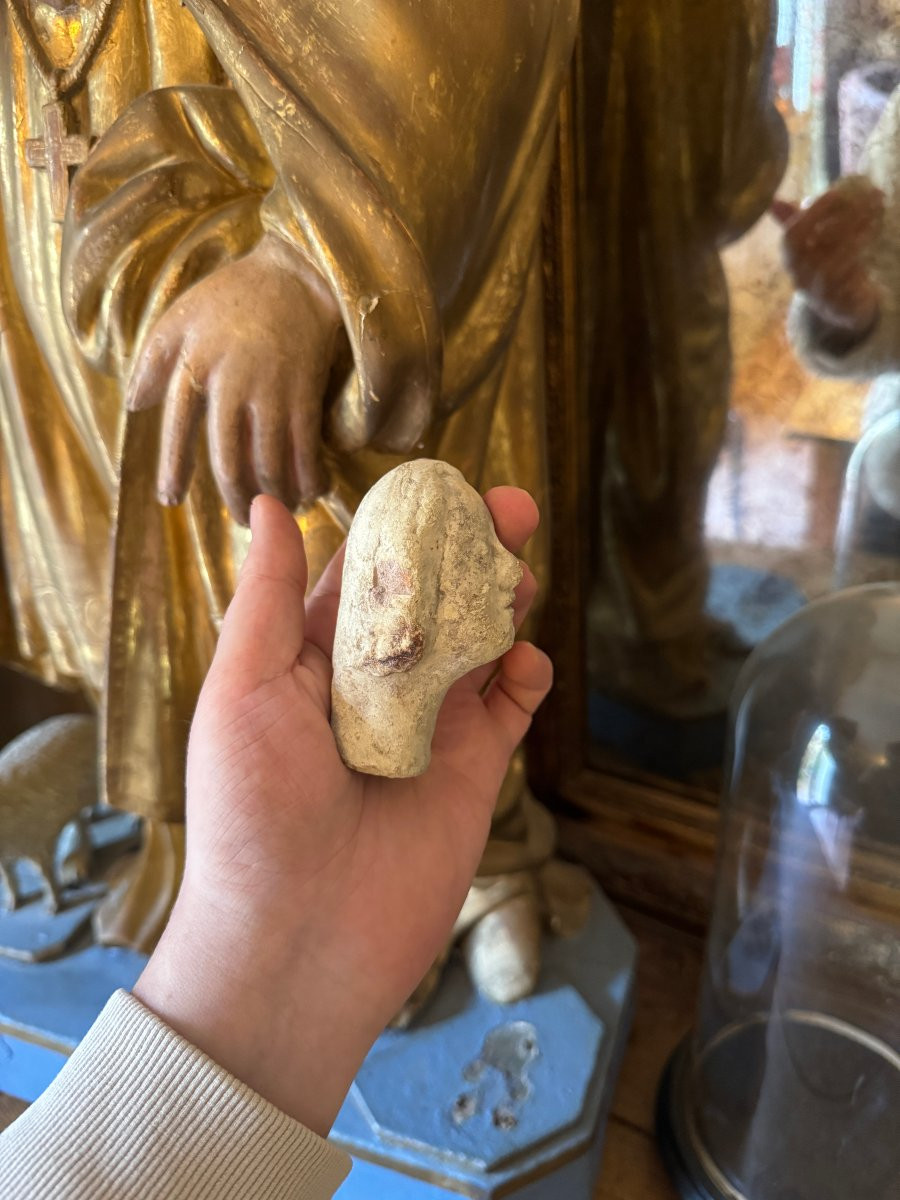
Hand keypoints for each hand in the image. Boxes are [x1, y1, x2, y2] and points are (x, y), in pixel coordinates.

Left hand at [127, 235, 342, 523]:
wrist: (295, 274)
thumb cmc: (231, 296)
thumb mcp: (179, 317)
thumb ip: (152, 360)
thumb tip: (135, 404)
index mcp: (194, 365)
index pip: (178, 429)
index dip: (175, 468)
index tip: (171, 500)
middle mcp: (231, 384)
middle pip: (228, 459)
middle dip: (233, 497)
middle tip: (238, 519)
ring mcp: (271, 391)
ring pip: (267, 461)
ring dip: (271, 494)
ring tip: (274, 511)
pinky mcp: (305, 393)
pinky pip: (305, 448)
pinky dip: (308, 476)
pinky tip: (310, 492)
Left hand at [133, 490, 551, 1136]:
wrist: (298, 940)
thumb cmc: (251, 813)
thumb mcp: (244, 691)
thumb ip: (269, 599)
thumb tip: (271, 505)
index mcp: (314, 658)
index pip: (367, 571)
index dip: (407, 526)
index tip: (446, 487)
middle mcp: (376, 684)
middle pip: (436, 598)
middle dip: (474, 551)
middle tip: (514, 509)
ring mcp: (430, 726)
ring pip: (480, 642)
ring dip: (505, 601)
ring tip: (523, 573)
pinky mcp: (475, 769)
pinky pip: (512, 707)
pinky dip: (527, 676)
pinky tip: (525, 661)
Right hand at [773, 182, 884, 336]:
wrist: (839, 310)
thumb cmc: (824, 268)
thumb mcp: (809, 246)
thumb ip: (795, 222)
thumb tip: (773, 203)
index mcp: (791, 261)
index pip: (792, 236)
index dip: (813, 213)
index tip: (836, 192)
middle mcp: (801, 279)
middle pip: (816, 248)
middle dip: (842, 219)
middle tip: (866, 198)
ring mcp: (820, 295)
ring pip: (836, 265)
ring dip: (857, 237)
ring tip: (875, 215)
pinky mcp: (842, 307)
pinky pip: (853, 283)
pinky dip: (866, 259)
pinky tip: (876, 242)